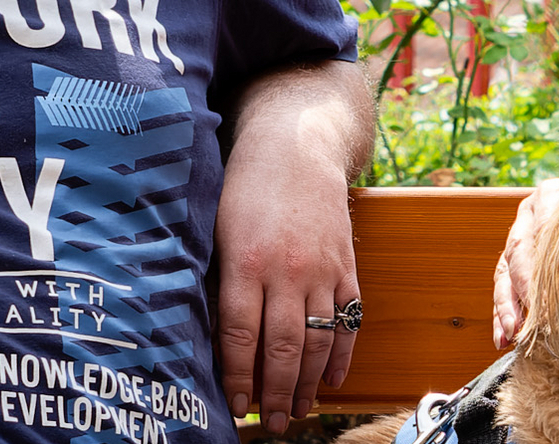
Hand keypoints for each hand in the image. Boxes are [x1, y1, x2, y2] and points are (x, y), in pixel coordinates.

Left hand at [214, 140, 359, 426]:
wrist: (297, 144)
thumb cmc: (245, 185)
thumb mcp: (217, 226)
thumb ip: (217, 277)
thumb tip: (208, 336)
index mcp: (246, 261)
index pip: (239, 335)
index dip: (237, 377)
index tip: (235, 406)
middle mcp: (287, 270)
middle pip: (283, 347)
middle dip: (277, 392)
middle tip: (273, 423)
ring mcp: (321, 270)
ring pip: (318, 341)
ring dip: (310, 384)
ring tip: (300, 411)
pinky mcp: (346, 265)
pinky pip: (349, 320)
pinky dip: (343, 355)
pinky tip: (334, 381)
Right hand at [488, 177, 558, 348]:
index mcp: (550, 196)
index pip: (542, 233)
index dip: (540, 270)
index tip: (549, 303)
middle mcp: (527, 215)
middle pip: (516, 255)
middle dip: (519, 293)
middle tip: (524, 324)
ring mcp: (517, 236)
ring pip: (504, 273)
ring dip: (505, 308)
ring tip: (510, 335)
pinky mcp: (513, 257)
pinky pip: (503, 286)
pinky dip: (503, 312)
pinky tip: (504, 337)